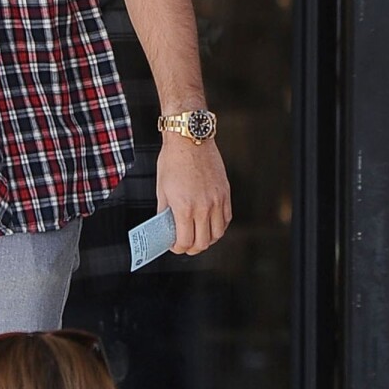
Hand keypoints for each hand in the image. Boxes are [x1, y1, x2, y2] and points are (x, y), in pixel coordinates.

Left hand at [156, 136, 231, 254]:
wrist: (190, 139)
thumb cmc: (172, 161)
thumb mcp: (162, 189)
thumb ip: (165, 211)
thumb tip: (166, 228)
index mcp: (184, 207)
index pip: (185, 241)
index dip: (178, 248)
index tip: (174, 246)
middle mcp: (203, 207)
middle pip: (203, 242)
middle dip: (192, 248)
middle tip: (185, 246)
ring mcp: (217, 200)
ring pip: (217, 234)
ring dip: (207, 240)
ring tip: (198, 237)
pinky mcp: (225, 193)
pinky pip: (226, 218)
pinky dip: (218, 227)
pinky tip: (210, 225)